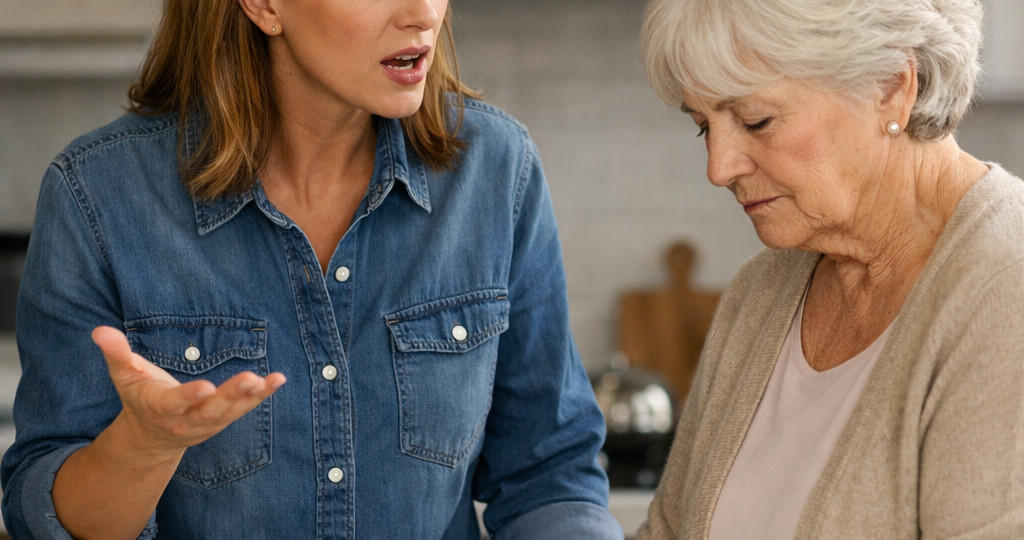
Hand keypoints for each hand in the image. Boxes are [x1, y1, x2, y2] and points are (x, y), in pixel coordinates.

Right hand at [91, 326, 285, 456]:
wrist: (151, 437)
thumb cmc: (138, 397)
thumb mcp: (124, 376)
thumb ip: (116, 353)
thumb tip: (99, 330)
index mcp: (159, 407)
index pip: (174, 404)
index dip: (189, 396)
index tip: (206, 387)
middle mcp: (186, 420)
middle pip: (210, 410)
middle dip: (230, 395)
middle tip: (250, 379)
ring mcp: (207, 423)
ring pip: (231, 412)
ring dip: (251, 396)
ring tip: (268, 380)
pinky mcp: (223, 419)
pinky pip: (245, 408)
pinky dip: (262, 395)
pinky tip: (278, 380)